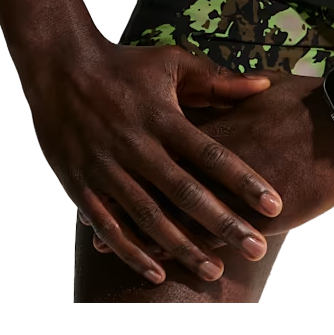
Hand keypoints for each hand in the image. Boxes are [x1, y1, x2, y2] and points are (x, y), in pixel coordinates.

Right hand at [21, 35, 284, 285]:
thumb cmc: (125, 64)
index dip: (243, 181)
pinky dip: (132, 252)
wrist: (60, 68)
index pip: (211, 154)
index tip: (273, 205)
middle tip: (256, 248)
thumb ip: (218, 80)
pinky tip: (157, 271)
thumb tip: (264, 86)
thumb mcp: (173, 63)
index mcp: (162, 118)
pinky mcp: (80, 186)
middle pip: (186, 193)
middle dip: (223, 224)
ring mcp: (107, 169)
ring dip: (183, 247)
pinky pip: (108, 227)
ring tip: (215, 269)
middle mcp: (137, 147)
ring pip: (150, 217)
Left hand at [82, 70, 333, 260]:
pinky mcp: (245, 212)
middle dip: (121, 195)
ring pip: (169, 214)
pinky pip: (200, 234)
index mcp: (213, 122)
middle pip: (154, 179)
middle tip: (90, 207)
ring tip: (102, 243)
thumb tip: (224, 86)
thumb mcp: (264, 89)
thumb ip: (236, 91)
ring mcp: (226, 187)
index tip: (103, 155)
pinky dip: (173, 249)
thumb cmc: (308, 102)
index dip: (132, 151)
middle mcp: (208, 156)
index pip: (163, 139)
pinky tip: (153, 263)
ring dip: (135, 230)